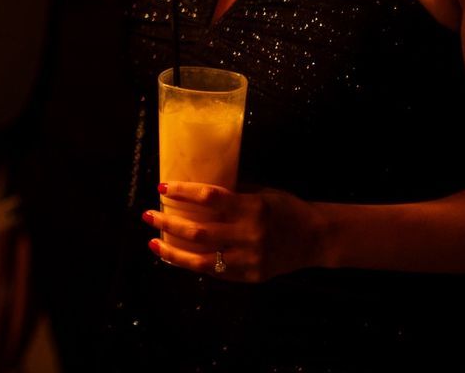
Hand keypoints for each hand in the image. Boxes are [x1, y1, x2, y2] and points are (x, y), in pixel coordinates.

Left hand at [145, 182, 327, 282]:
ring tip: (154, 243)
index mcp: (251, 207)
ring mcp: (250, 259)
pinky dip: (194, 265)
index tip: (162, 188)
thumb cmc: (286, 209)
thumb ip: (232, 193)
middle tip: (147, 215)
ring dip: (173, 252)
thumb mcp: (261, 193)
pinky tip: (177, 257)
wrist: (317, 238)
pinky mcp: (251, 276)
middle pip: (199, 232)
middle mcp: (249, 234)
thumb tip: (196, 188)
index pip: (209, 197)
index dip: (183, 193)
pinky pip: (216, 272)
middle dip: (168, 223)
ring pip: (202, 260)